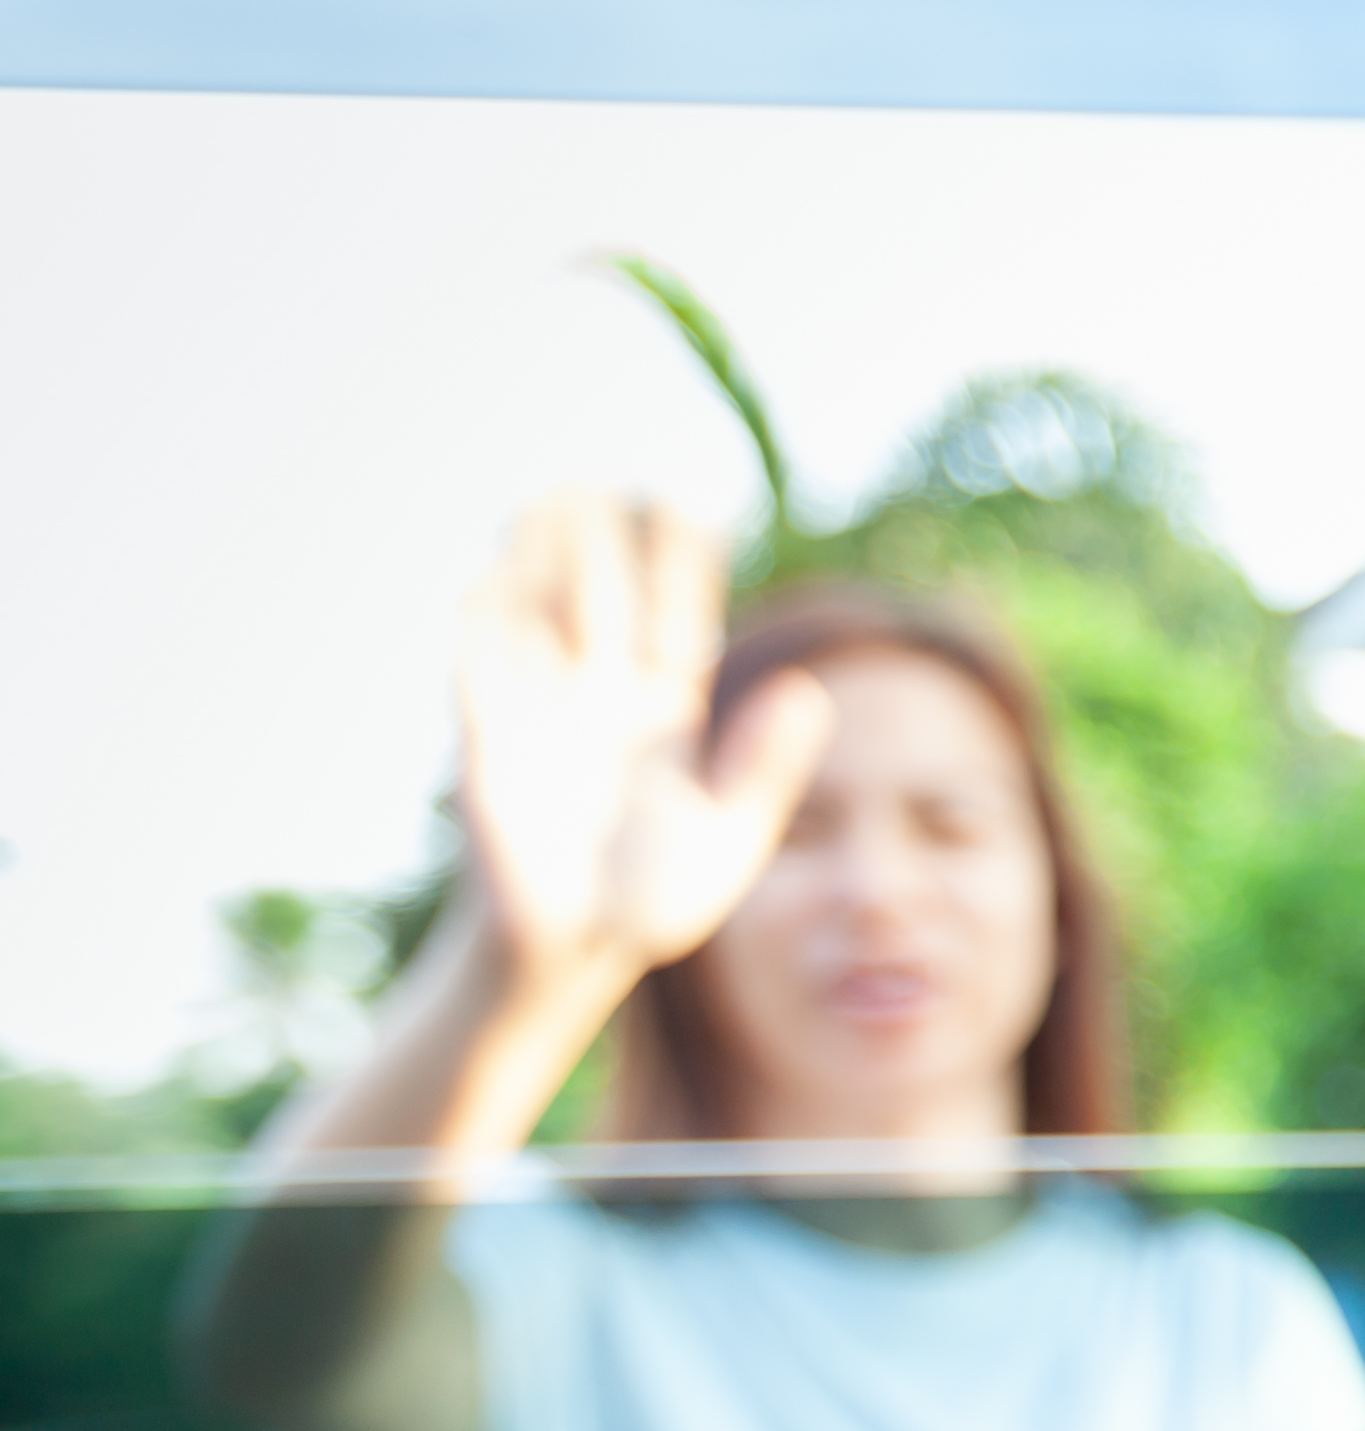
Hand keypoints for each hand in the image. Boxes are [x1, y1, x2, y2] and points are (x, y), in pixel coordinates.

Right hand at [447, 492, 831, 998]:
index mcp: (666, 718)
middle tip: (598, 478)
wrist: (577, 951)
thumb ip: (766, 765)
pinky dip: (485, 633)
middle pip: (603, 604)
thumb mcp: (730, 833)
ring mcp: (545, 724)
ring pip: (540, 623)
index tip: (690, 506)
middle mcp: (603, 706)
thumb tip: (813, 693)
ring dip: (537, 563)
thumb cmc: (654, 896)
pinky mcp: (492, 757)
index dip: (681, 568)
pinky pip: (484, 683)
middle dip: (598, 543)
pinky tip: (487, 581)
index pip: (679, 624)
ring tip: (542, 496)